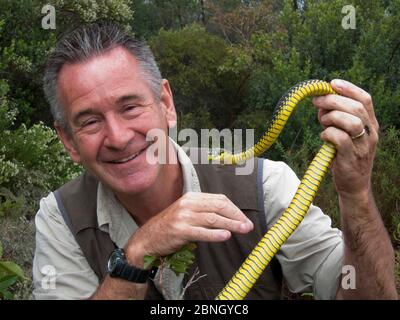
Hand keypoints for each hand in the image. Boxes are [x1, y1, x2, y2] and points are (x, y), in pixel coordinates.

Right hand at [124, 192, 253, 265]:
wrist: (147, 239)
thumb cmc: (169, 227)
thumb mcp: (187, 214)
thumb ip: (204, 212)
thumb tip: (228, 218)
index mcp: (191, 197)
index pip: (219, 199)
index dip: (234, 209)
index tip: (244, 219)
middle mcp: (188, 204)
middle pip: (219, 206)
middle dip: (236, 216)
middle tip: (248, 226)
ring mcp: (183, 216)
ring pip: (213, 218)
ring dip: (231, 225)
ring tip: (243, 230)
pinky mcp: (179, 230)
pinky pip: (201, 231)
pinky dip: (215, 234)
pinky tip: (225, 236)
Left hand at [312, 79, 378, 198]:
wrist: (354, 186)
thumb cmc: (345, 156)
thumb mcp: (344, 134)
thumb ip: (334, 118)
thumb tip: (320, 102)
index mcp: (371, 125)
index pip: (365, 100)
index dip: (349, 88)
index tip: (332, 83)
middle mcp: (370, 134)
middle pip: (356, 108)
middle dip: (333, 100)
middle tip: (317, 102)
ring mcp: (363, 147)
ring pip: (352, 122)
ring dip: (332, 117)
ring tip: (323, 122)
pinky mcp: (351, 159)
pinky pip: (341, 139)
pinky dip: (329, 133)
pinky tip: (324, 137)